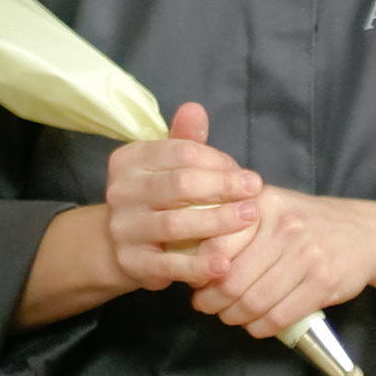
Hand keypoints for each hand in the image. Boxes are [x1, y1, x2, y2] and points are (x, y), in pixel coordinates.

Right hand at [105, 102, 262, 290]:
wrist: (121, 245)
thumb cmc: (156, 199)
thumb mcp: (166, 165)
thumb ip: (183, 140)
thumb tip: (194, 109)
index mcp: (129, 161)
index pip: (180, 154)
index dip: (218, 162)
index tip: (244, 174)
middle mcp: (120, 193)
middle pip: (178, 185)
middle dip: (223, 187)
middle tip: (255, 192)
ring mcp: (123, 229)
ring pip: (175, 223)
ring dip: (217, 222)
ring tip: (250, 219)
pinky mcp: (132, 263)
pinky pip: (168, 265)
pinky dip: (197, 266)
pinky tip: (224, 265)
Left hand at [191, 186, 375, 337]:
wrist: (362, 233)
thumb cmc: (299, 224)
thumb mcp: (264, 209)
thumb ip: (228, 224)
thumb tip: (184, 258)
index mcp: (261, 205)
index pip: (215, 246)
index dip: (198, 273)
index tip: (195, 282)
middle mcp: (284, 227)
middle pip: (230, 281)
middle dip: (211, 302)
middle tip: (206, 305)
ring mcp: (307, 256)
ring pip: (253, 302)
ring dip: (233, 317)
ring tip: (228, 314)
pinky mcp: (323, 283)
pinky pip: (279, 317)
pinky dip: (259, 328)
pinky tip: (254, 324)